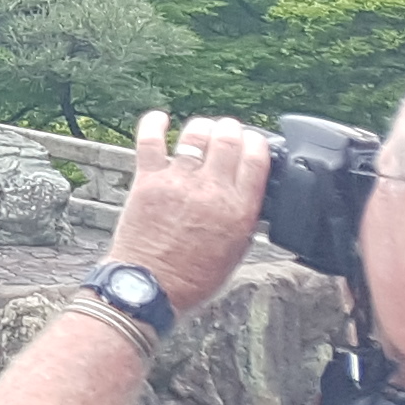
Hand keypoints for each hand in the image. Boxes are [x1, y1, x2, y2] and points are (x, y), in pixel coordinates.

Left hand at [111, 112, 269, 313]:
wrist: (151, 286)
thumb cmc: (194, 276)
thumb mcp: (237, 250)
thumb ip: (244, 218)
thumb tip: (249, 195)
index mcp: (239, 210)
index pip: (257, 160)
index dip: (257, 142)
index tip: (254, 140)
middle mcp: (211, 191)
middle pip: (228, 140)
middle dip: (231, 129)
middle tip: (228, 130)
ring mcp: (178, 182)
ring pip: (195, 135)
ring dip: (202, 126)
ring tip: (202, 128)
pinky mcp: (147, 180)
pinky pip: (150, 140)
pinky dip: (155, 124)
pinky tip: (160, 118)